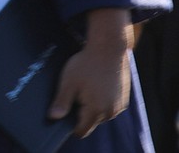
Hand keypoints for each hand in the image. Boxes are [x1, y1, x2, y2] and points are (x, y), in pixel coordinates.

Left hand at [48, 8, 131, 137]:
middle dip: (82, 112)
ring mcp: (119, 105)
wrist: (109, 48)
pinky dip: (103, 99)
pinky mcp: (124, 98)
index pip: (82, 130)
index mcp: (96, 110)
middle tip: (77, 91)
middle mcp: (110, 112)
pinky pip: (110, 105)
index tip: (66, 111)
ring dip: (94, 105)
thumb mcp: (69, 82)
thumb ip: (61, 102)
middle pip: (92, 122)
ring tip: (88, 86)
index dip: (71, 125)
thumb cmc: (87, 63)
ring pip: (101, 114)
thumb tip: (53, 117)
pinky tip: (97, 84)